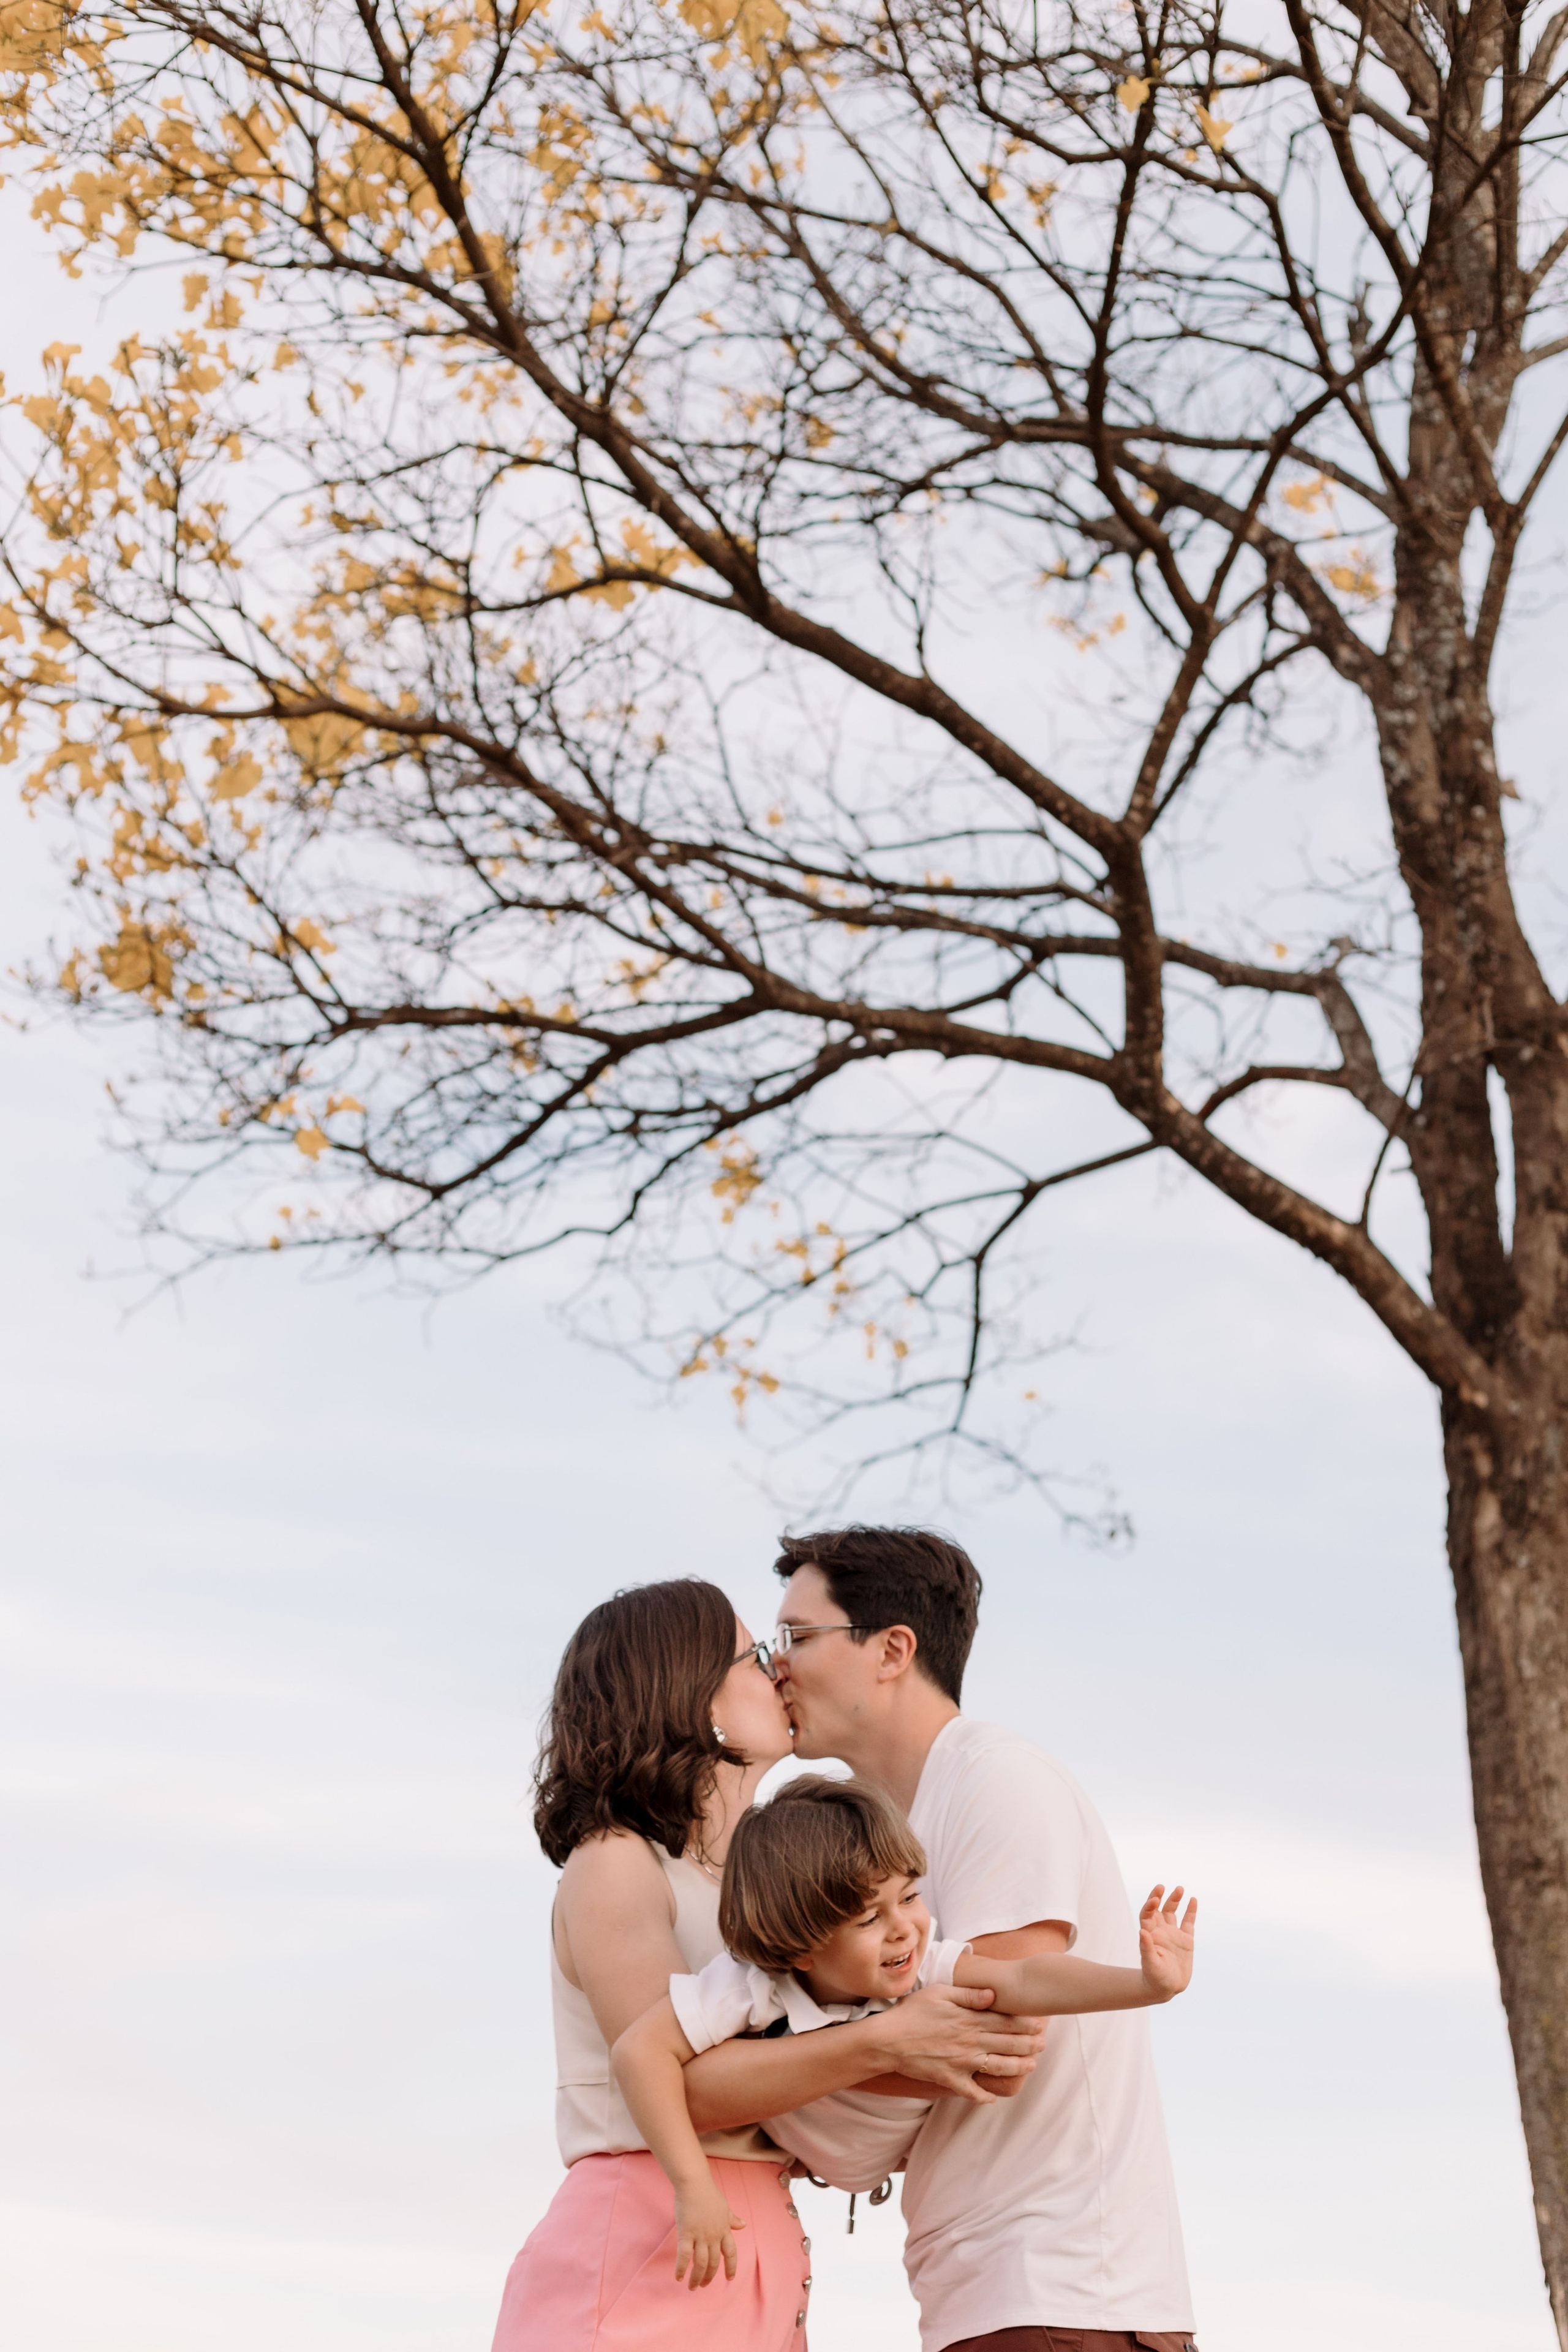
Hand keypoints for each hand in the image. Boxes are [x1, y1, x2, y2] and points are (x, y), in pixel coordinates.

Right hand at [673, 2169, 743, 2289]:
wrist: (694, 2182)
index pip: (731, 2253)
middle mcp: (714, 2235)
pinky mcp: (686, 2233)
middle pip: (714, 2262)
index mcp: (724, 2229)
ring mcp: (700, 2235)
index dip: (731, 2267)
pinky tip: (678, 2277)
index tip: (730, 2278)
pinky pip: (684, 2255)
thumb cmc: (708, 2193)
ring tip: (692, 2287)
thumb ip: (731, 2219)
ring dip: (697, 2277)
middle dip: (710, 2276)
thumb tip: (743, 2224)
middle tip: (703, 2285)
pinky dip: (682, 2268)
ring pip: (701, 2263)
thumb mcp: (724, 2207)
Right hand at [868, 1983, 1040, 2103]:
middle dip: (1029, 2045)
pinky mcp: (950, 2080)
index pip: (1005, 2022)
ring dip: (1017, 2067)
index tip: (1040, 2024)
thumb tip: (993, 1995)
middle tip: (1043, 2045)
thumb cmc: (913, 2011)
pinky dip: (984, 2096)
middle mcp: (970, 2042)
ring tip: (1030, 2066)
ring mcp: (961, 2063)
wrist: (888, 2040)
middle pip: (1007, 2044)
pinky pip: (972, 2091)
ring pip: (997, 2067)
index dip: (1025, 2024)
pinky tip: (992, 2097)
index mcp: (969, 2020)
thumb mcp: (940, 1993)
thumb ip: (969, 1995)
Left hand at [1139, 1884, 1196, 1999]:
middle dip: (1160, 1897)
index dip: (1150, 1905)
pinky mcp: (1186, 1940)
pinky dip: (1191, 1911)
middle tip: (1162, 1886)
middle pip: (1159, 1909)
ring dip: (1175, 1899)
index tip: (1155, 1899)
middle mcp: (1160, 1931)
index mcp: (1150, 1934)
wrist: (1167, 1988)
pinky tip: (1193, 1900)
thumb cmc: (1154, 1977)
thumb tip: (1142, 1931)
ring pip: (1173, 1912)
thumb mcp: (1150, 1964)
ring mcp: (1173, 1934)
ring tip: (1179, 1888)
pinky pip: (1189, 1922)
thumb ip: (1146, 1948)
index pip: (1147, 1914)